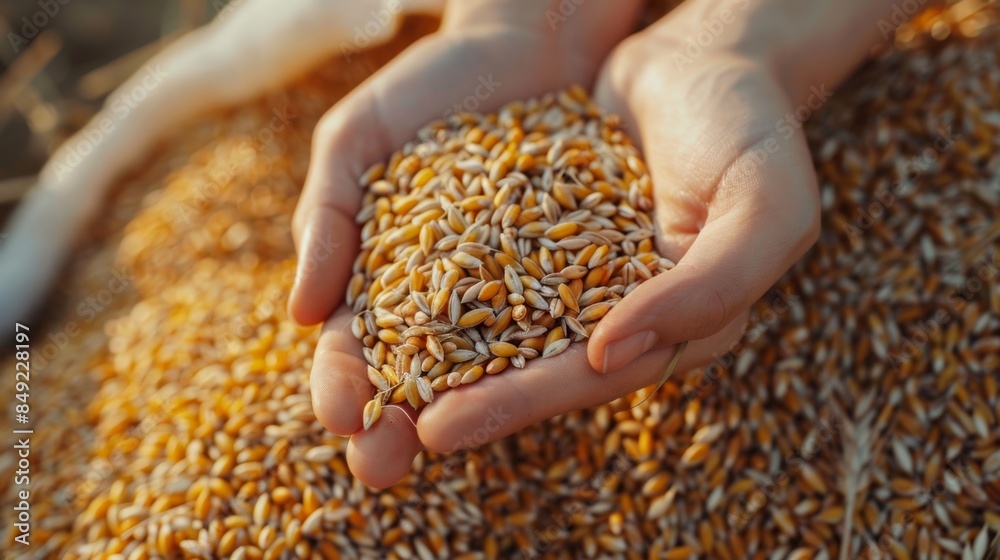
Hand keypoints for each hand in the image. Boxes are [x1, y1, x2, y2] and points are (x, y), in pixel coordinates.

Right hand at [290, 0, 643, 486]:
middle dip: (396, 419)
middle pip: (419, 370)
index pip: (357, 341)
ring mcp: (518, 288)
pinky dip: (545, 350)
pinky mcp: (580, 270)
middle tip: (381, 469)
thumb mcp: (357, 139)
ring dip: (465, 408)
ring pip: (489, 360)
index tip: (337, 416)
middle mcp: (453, 295)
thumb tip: (300, 315)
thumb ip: (325, 217)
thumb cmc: (429, 84)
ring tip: (444, 444)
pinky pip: (561, 316)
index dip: (343, 380)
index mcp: (387, 274)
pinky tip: (535, 384)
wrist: (529, 38)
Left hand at [416, 7, 822, 452]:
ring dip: (435, 362)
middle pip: (533, 366)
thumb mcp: (766, 207)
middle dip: (461, 402)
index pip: (589, 377)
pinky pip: (482, 267)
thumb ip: (709, 288)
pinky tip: (375, 307)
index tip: (441, 429)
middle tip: (382, 442)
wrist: (703, 58)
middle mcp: (622, 314)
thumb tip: (607, 349)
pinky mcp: (539, 238)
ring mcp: (577, 278)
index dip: (519, 402)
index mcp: (677, 328)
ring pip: (498, 326)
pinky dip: (434, 288)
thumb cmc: (750, 128)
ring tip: (362, 391)